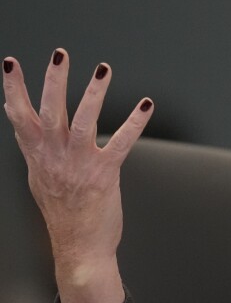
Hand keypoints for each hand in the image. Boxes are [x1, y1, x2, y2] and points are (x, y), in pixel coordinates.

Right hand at [2, 49, 153, 302]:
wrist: (79, 248)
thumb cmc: (63, 212)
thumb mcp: (38, 177)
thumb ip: (33, 147)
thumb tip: (20, 120)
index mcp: (37, 156)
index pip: (20, 117)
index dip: (14, 89)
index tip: (10, 63)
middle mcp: (54, 158)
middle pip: (50, 112)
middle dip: (53, 81)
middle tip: (60, 53)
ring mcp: (79, 165)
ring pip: (84, 122)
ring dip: (93, 93)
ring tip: (102, 68)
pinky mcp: (104, 174)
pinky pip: (121, 142)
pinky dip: (134, 122)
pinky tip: (145, 105)